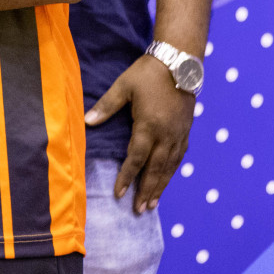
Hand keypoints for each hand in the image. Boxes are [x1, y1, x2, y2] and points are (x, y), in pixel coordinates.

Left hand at [85, 54, 192, 213]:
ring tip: (152, 204)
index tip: (119, 194)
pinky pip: (179, 158)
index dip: (127, 177)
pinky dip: (172, 172)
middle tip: (139, 210)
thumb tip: (86, 122)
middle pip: (155, 169)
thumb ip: (106, 107)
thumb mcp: (123, 87)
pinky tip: (167, 181)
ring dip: (160, 187)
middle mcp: (166, 135)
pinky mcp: (186, 131)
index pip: (136, 158)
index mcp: (148, 126)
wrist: (180, 64)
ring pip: (169, 167)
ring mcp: (178, 135)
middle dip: (146, 190)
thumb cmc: (147, 74)